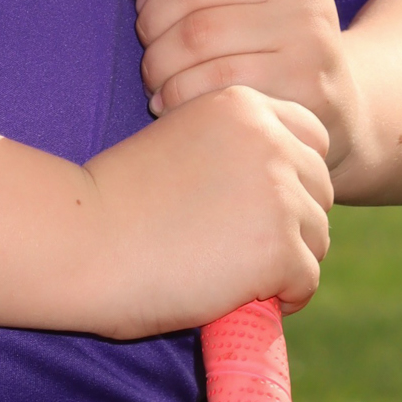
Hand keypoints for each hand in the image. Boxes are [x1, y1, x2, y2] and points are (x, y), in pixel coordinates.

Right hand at [84, 84, 332, 338]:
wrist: (81, 240)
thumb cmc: (116, 200)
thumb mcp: (177, 143)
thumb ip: (230, 153)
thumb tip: (275, 192)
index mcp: (241, 104)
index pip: (310, 136)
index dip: (289, 175)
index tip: (254, 204)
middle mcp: (270, 139)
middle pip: (320, 187)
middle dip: (291, 220)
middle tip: (239, 246)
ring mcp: (280, 193)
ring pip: (317, 236)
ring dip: (286, 260)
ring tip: (232, 273)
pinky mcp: (280, 247)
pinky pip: (307, 280)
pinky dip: (281, 297)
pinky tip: (237, 296)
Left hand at [115, 0, 365, 171]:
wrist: (330, 97)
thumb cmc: (260, 34)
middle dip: (151, 22)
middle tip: (149, 47)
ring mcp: (307, 28)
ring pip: (196, 37)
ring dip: (158, 64)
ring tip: (156, 78)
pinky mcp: (304, 81)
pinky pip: (215, 83)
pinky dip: (177, 96)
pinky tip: (171, 103)